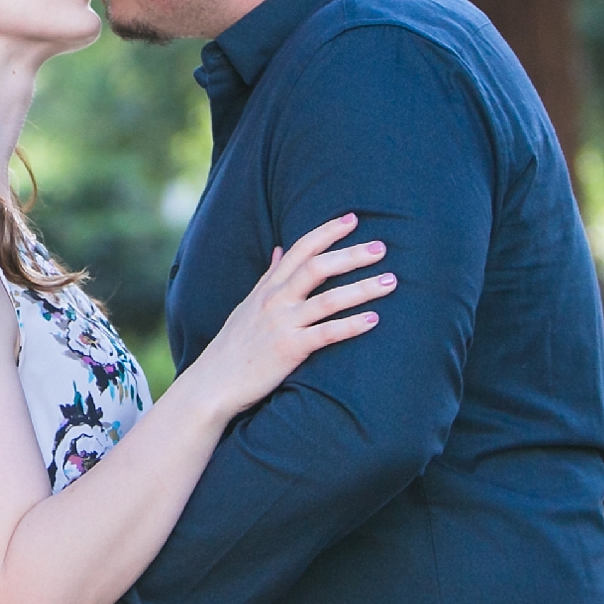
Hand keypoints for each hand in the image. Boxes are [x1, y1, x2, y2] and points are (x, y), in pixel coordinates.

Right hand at [181, 212, 390, 419]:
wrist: (212, 383)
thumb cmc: (234, 347)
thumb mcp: (247, 305)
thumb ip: (268, 278)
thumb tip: (279, 250)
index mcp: (267, 289)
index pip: (299, 250)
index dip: (326, 232)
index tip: (352, 219)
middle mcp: (274, 301)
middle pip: (317, 267)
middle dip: (351, 255)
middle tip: (381, 247)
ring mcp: (281, 325)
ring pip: (328, 300)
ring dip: (362, 288)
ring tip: (390, 282)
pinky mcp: (288, 350)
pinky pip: (326, 334)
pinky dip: (351, 326)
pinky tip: (374, 320)